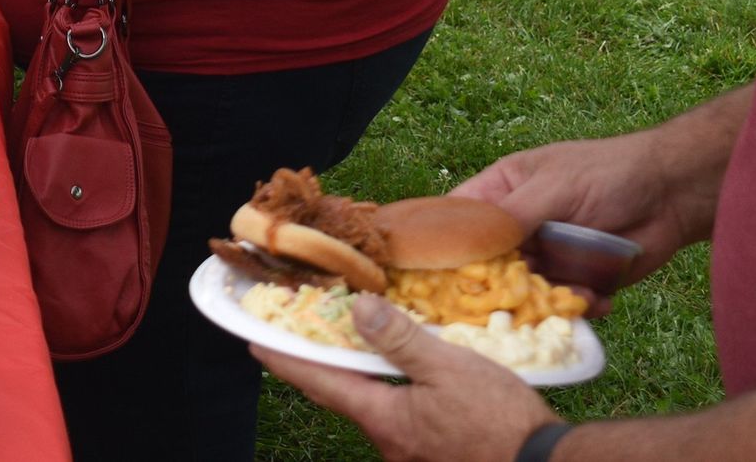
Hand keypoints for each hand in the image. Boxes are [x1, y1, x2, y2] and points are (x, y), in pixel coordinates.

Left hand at [253, 295, 558, 461]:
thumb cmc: (501, 421)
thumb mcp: (450, 369)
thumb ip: (401, 340)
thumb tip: (356, 309)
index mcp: (383, 419)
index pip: (319, 382)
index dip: (285, 359)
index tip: (254, 342)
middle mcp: (389, 443)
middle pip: (343, 397)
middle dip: (322, 367)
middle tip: (302, 336)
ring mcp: (411, 454)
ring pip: (374, 408)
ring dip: (362, 378)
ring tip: (355, 345)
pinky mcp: (435, 456)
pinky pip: (401, 419)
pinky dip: (391, 392)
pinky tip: (406, 377)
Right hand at [452, 130, 695, 294]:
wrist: (673, 193)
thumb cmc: (608, 173)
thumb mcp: (554, 186)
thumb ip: (512, 214)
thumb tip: (470, 243)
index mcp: (501, 193)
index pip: (458, 222)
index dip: (445, 247)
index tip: (441, 275)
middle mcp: (518, 228)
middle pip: (487, 266)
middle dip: (499, 286)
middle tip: (513, 300)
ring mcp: (548, 256)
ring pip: (526, 291)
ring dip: (545, 300)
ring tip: (575, 294)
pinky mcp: (579, 280)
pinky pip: (564, 304)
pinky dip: (578, 308)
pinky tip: (599, 299)